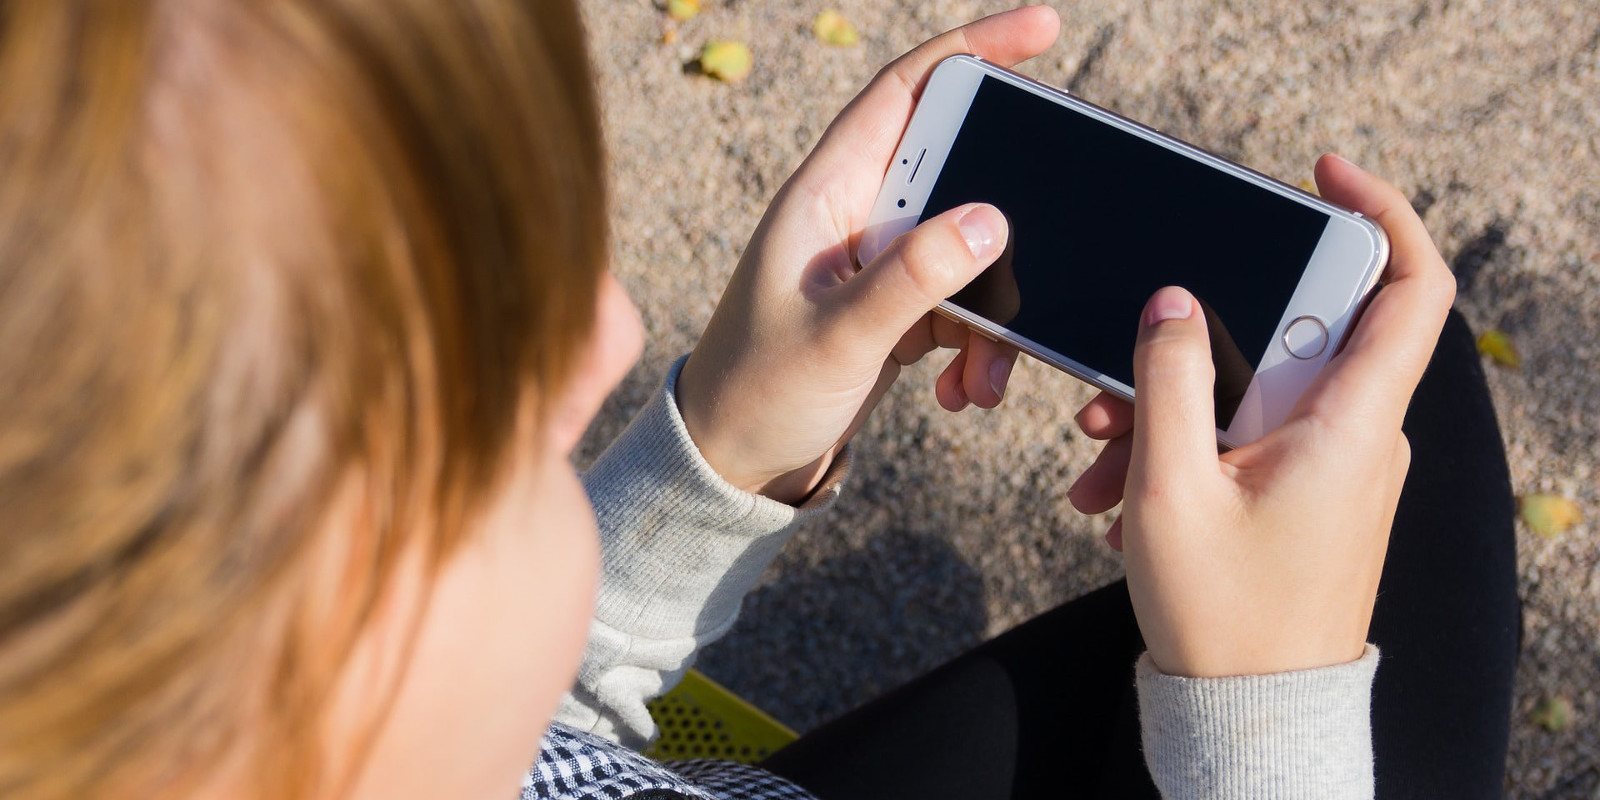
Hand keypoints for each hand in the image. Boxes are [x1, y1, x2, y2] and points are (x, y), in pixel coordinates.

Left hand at [678, 7, 1061, 503]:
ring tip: (985, 376)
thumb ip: (914, 277)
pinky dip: (978, 345)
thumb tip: (992, 220)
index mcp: (825, 193)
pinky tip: (963, 391)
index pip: (904, 91)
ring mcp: (878, 263)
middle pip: (957, 172)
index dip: (972, 50)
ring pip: (970, 251)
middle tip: (1049, 249)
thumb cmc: (758, 392)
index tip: (1042, 31)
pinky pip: (963, 304)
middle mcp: (853, 215)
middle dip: (1006, 219)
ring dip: (994, 312)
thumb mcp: (840, 337)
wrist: (733, 464)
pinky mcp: (895, 308)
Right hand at [1067, 154, 1454, 676]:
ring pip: (1256, 388)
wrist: (1249, 712)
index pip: (1410, 289)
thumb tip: (1176, 303)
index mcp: (1352, 425)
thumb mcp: (1170, 489)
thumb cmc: (1223, 614)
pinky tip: (1119, 487)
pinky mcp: (1306, 490)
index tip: (1322, 177)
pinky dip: (1186, 443)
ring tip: (1100, 452)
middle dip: (1202, 337)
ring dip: (1174, 403)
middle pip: (1297, 332)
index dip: (1382, 214)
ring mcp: (1335, 465)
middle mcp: (1359, 435)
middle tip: (1129, 364)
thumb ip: (1169, 381)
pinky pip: (1247, 433)